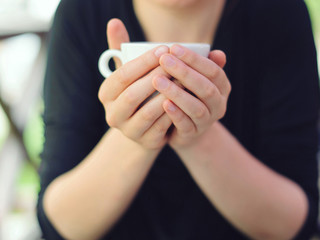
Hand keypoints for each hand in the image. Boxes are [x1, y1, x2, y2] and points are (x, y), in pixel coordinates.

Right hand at [98, 19, 172, 148]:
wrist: (143, 127)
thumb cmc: (137, 92)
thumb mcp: (128, 73)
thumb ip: (121, 49)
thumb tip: (114, 22)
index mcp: (106, 94)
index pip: (122, 75)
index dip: (144, 62)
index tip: (164, 49)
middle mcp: (112, 115)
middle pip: (133, 94)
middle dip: (156, 77)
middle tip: (176, 63)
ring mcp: (128, 131)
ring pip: (148, 112)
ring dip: (168, 94)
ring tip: (184, 79)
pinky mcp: (146, 142)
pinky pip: (162, 126)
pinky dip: (174, 111)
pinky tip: (186, 99)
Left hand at [152, 44, 230, 148]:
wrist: (185, 130)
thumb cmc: (189, 97)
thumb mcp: (195, 80)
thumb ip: (200, 65)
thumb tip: (215, 52)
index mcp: (221, 87)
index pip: (213, 70)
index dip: (194, 59)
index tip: (173, 47)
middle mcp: (218, 104)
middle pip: (206, 88)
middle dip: (184, 72)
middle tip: (163, 60)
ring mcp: (207, 122)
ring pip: (197, 107)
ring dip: (177, 93)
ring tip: (157, 81)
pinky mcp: (193, 134)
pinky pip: (186, 125)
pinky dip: (176, 114)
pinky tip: (164, 103)